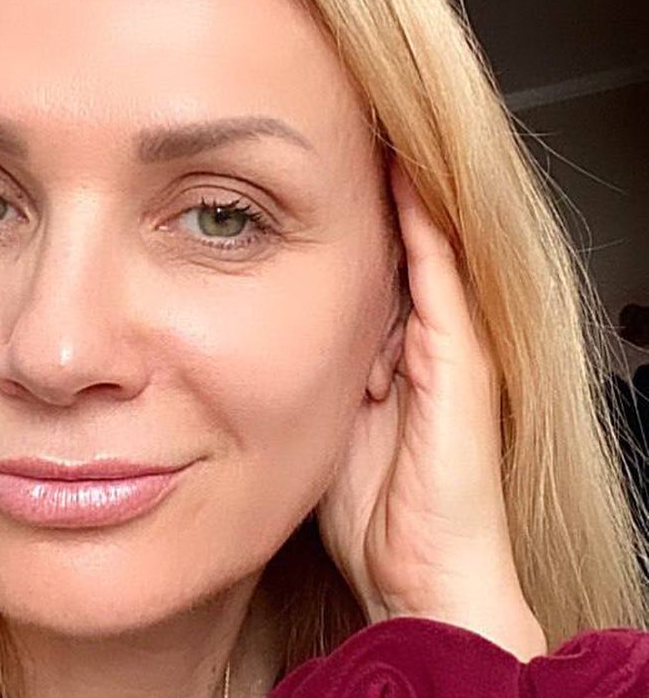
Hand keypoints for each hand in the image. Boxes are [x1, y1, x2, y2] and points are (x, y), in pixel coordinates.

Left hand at [315, 158, 546, 660]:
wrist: (419, 578)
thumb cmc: (367, 516)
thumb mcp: (313, 428)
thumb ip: (294, 379)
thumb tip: (233, 345)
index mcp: (386, 353)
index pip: (364, 263)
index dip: (332, 214)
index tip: (294, 167)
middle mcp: (424, 338)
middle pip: (390, 241)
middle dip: (359, 186)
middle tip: (327, 119)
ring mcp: (450, 344)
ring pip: (423, 242)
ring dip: (392, 185)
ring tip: (361, 119)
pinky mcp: (463, 357)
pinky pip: (441, 271)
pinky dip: (419, 219)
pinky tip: (394, 169)